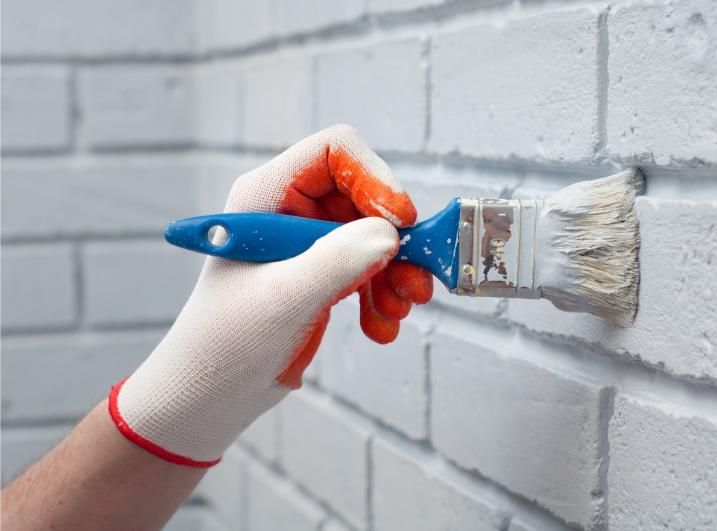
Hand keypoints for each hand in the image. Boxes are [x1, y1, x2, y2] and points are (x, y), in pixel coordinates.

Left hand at [109, 125, 432, 465]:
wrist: (209, 395)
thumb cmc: (225, 343)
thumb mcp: (283, 299)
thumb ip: (336, 261)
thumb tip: (389, 234)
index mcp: (266, 196)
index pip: (334, 153)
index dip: (375, 178)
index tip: (400, 223)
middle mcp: (290, 211)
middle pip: (365, 196)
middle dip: (394, 240)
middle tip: (414, 281)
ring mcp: (307, 243)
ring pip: (374, 235)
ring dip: (396, 272)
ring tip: (397, 311)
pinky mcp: (321, 274)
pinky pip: (369, 268)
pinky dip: (383, 296)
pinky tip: (379, 327)